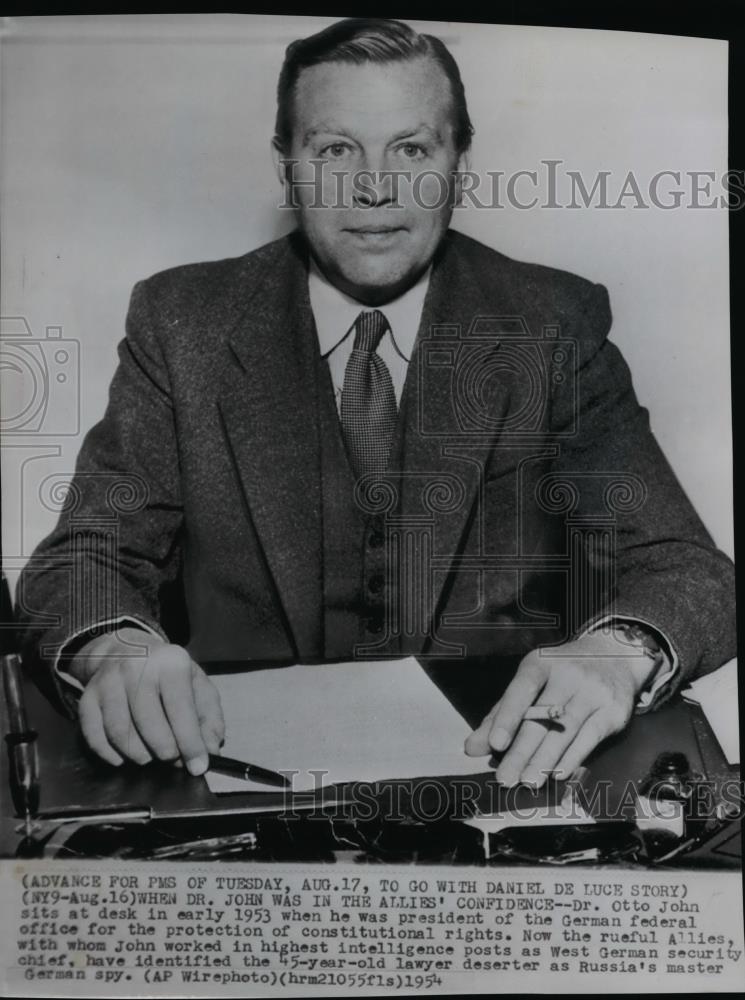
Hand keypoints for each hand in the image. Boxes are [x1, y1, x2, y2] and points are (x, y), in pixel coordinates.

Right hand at [71, 627, 224, 774]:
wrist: (127, 649)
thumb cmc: (169, 675)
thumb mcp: (198, 686)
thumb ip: (209, 718)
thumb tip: (210, 751)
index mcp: (170, 663)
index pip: (180, 709)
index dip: (190, 743)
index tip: (197, 767)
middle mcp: (136, 667)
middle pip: (149, 724)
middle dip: (165, 751)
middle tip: (173, 760)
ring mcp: (108, 681)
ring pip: (119, 733)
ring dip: (139, 755)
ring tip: (151, 756)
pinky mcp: (87, 697)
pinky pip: (94, 736)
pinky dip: (110, 754)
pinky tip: (124, 756)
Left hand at [464, 632, 657, 786]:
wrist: (615, 657)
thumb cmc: (561, 674)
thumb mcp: (530, 682)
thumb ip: (501, 714)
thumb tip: (473, 748)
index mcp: (541, 663)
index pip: (522, 690)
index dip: (508, 717)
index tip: (495, 744)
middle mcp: (569, 674)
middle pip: (542, 718)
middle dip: (522, 751)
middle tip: (505, 778)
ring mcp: (593, 692)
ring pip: (565, 731)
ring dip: (545, 760)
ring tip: (528, 781)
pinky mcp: (614, 712)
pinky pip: (590, 738)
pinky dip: (572, 758)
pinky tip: (557, 773)